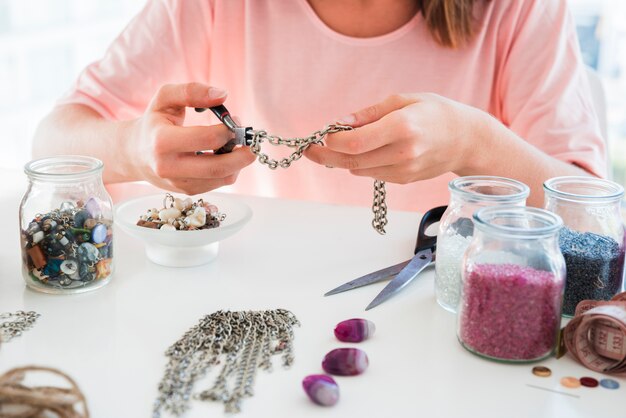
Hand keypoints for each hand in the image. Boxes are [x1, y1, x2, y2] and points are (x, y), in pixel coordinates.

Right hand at [127, 82, 254, 194]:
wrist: (135, 153)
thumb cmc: (154, 122)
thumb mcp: (165, 98)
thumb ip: (191, 91)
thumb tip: (222, 94)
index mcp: (162, 141)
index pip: (207, 139)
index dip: (229, 130)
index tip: (235, 121)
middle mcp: (168, 167)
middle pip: (218, 167)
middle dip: (242, 154)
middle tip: (251, 141)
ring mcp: (178, 183)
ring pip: (222, 179)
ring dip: (238, 162)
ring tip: (237, 145)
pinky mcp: (187, 191)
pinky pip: (218, 184)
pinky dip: (229, 170)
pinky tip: (226, 155)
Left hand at [305, 93, 484, 182]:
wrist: (466, 139)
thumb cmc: (435, 113)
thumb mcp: (404, 100)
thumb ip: (369, 113)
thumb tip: (340, 123)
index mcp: (402, 128)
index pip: (355, 143)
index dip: (331, 142)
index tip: (320, 135)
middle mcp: (402, 152)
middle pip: (351, 161)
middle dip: (326, 156)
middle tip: (308, 150)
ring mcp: (404, 170)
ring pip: (359, 170)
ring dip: (343, 159)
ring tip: (335, 146)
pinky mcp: (404, 180)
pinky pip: (372, 173)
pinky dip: (361, 164)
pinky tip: (364, 151)